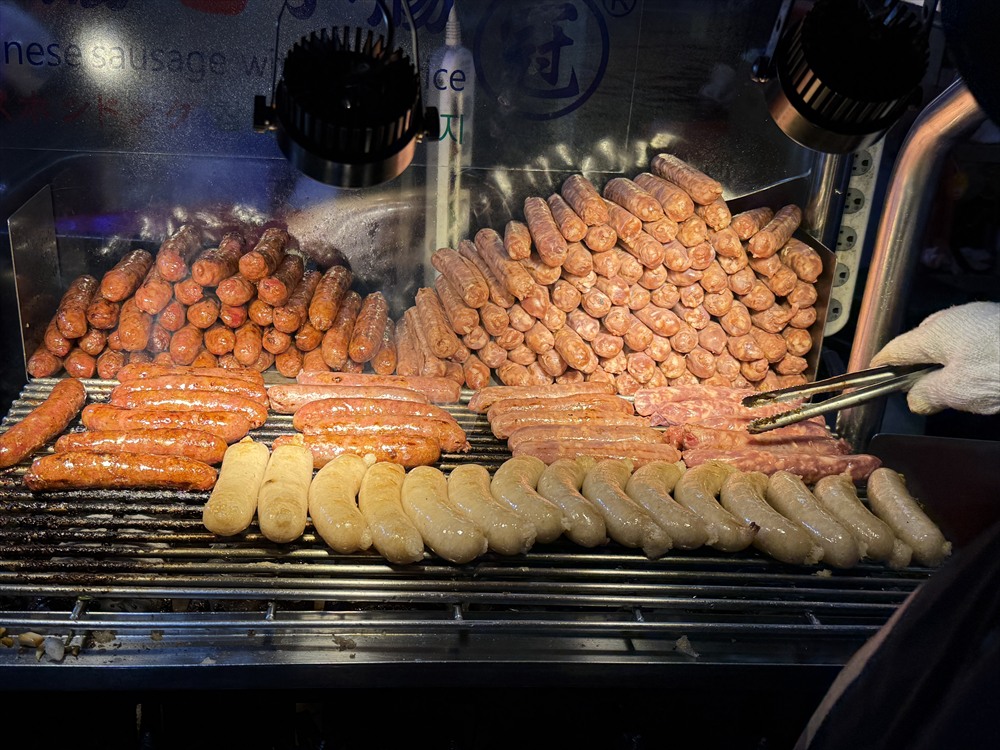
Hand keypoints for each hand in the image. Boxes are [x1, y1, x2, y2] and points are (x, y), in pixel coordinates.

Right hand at [870, 302, 999, 414]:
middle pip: (921, 342)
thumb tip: (914, 399)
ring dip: (945, 358)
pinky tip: (982, 369)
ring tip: (958, 382)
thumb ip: (927, 395)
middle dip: (916, 363)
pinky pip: (972, 337)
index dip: (881, 365)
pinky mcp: (997, 320)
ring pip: (949, 339)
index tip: (872, 373)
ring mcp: (978, 315)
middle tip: (923, 389)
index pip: (894, 349)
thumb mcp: (957, 391)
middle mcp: (951, 317)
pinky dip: (968, 353)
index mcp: (932, 332)